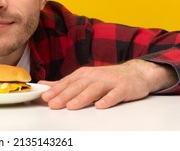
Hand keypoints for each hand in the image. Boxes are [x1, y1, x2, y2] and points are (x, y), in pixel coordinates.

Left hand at [39, 59, 176, 109]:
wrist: (135, 73)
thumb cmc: (107, 78)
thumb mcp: (84, 78)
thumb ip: (64, 83)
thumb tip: (43, 85)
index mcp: (84, 74)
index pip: (67, 82)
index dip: (56, 90)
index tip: (45, 97)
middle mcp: (95, 76)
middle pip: (78, 86)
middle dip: (64, 95)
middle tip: (53, 104)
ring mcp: (109, 81)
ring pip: (94, 90)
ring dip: (82, 98)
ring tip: (71, 106)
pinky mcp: (123, 88)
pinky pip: (115, 95)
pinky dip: (107, 100)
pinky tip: (100, 106)